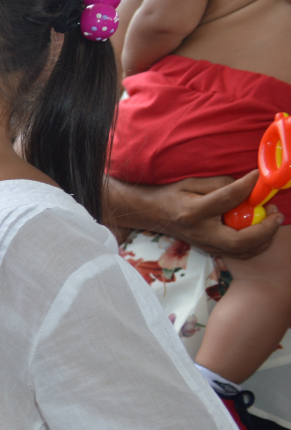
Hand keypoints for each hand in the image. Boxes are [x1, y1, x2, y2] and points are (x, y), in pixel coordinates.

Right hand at [106, 173, 281, 259]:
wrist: (154, 215)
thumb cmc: (173, 196)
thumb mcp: (192, 183)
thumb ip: (220, 184)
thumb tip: (248, 186)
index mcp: (194, 212)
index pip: (227, 199)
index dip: (247, 186)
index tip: (259, 176)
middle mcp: (201, 233)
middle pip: (240, 241)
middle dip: (265, 229)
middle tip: (275, 213)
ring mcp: (206, 245)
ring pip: (243, 251)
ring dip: (264, 238)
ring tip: (271, 220)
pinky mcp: (211, 250)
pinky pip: (240, 253)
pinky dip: (256, 244)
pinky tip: (261, 230)